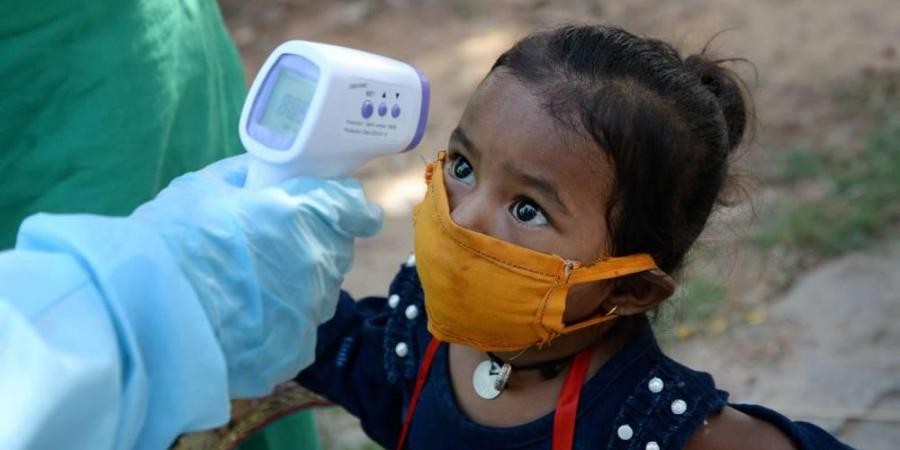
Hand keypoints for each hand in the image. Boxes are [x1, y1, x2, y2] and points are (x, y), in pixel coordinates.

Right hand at [133, 155, 382, 396]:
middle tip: (272, 245)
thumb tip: (262, 171)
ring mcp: (312, 309)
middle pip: (336, 248)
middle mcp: (319, 261)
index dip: (346, 206)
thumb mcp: (203, 187)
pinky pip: (299, 329)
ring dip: (297, 284)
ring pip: (320, 290)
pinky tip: (244, 319)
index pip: (354, 207)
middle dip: (313, 243)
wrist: (146, 313)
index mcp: (305, 213)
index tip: (340, 209)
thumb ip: (245, 175)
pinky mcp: (297, 349)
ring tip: (250, 286)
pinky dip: (279, 323)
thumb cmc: (172, 240)